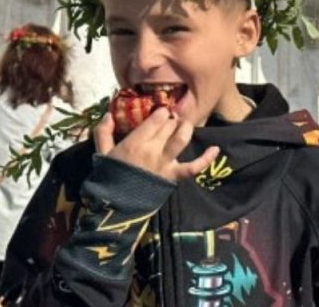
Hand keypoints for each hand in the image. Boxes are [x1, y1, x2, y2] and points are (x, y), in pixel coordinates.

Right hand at [94, 108, 218, 181]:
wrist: (116, 206)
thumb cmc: (109, 177)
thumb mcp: (102, 152)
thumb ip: (103, 132)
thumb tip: (108, 114)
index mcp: (136, 142)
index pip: (156, 118)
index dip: (161, 112)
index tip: (160, 112)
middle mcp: (153, 149)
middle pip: (169, 126)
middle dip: (171, 120)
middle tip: (170, 119)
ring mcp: (166, 163)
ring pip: (182, 139)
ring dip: (185, 128)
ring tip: (183, 125)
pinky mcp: (174, 176)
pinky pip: (194, 167)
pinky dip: (206, 158)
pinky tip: (216, 149)